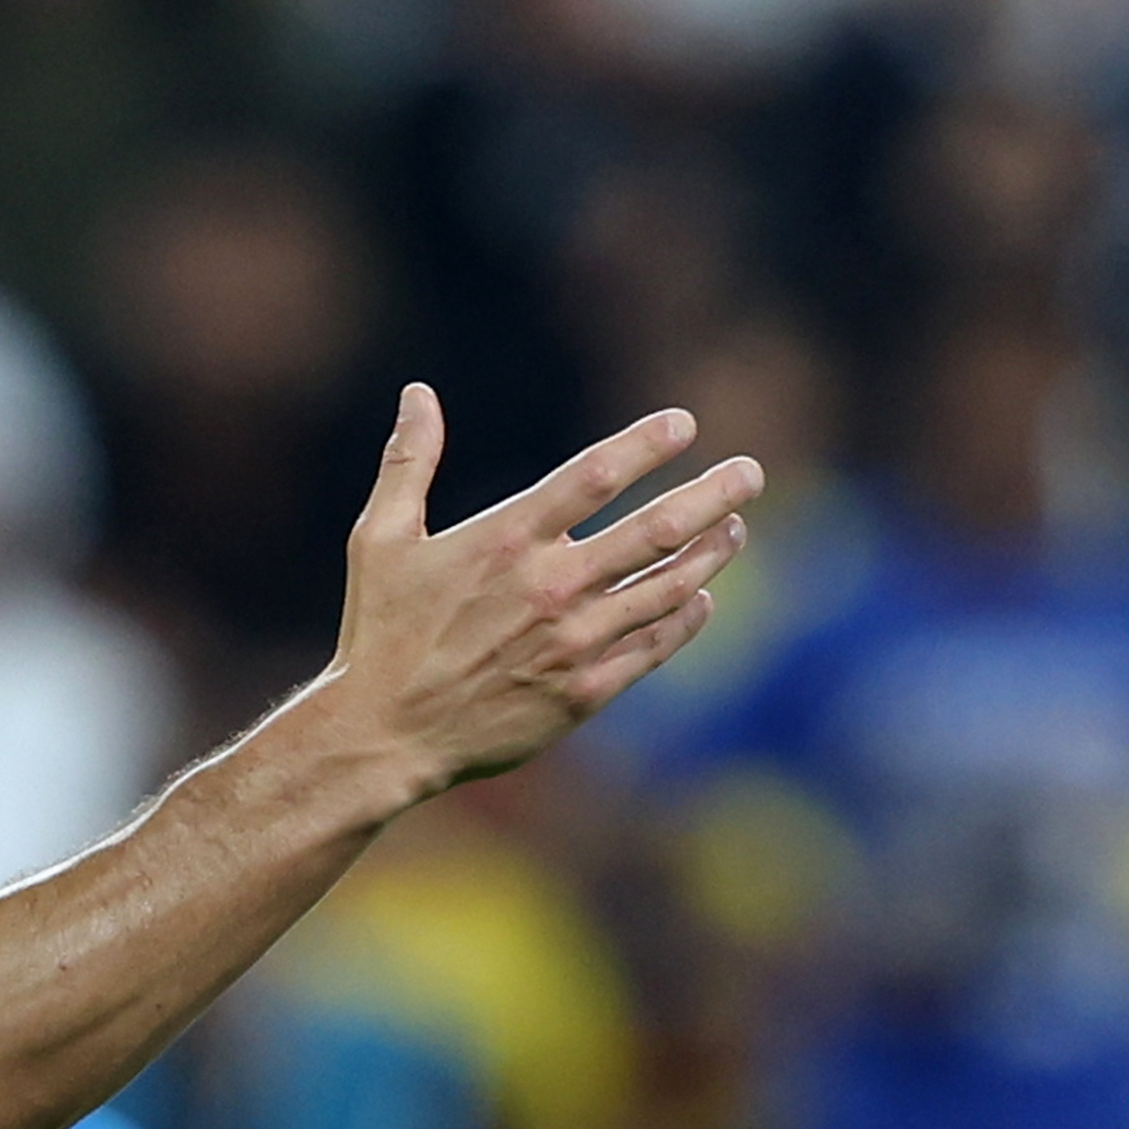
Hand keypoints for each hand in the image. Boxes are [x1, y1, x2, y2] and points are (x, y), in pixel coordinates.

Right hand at [327, 384, 762, 789]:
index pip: (595, 476)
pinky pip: (655, 646)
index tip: (684, 424)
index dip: (646, 445)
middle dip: (713, 494)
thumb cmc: (378, 632)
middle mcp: (550, 586)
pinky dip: (687, 618)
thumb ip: (407, 462)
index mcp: (504, 541)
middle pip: (656, 528)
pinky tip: (701, 598)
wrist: (385, 734)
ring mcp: (574, 642)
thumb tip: (417, 394)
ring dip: (711, 552)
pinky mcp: (585, 691)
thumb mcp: (380, 538)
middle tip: (750, 472)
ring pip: (669, 588)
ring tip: (735, 528)